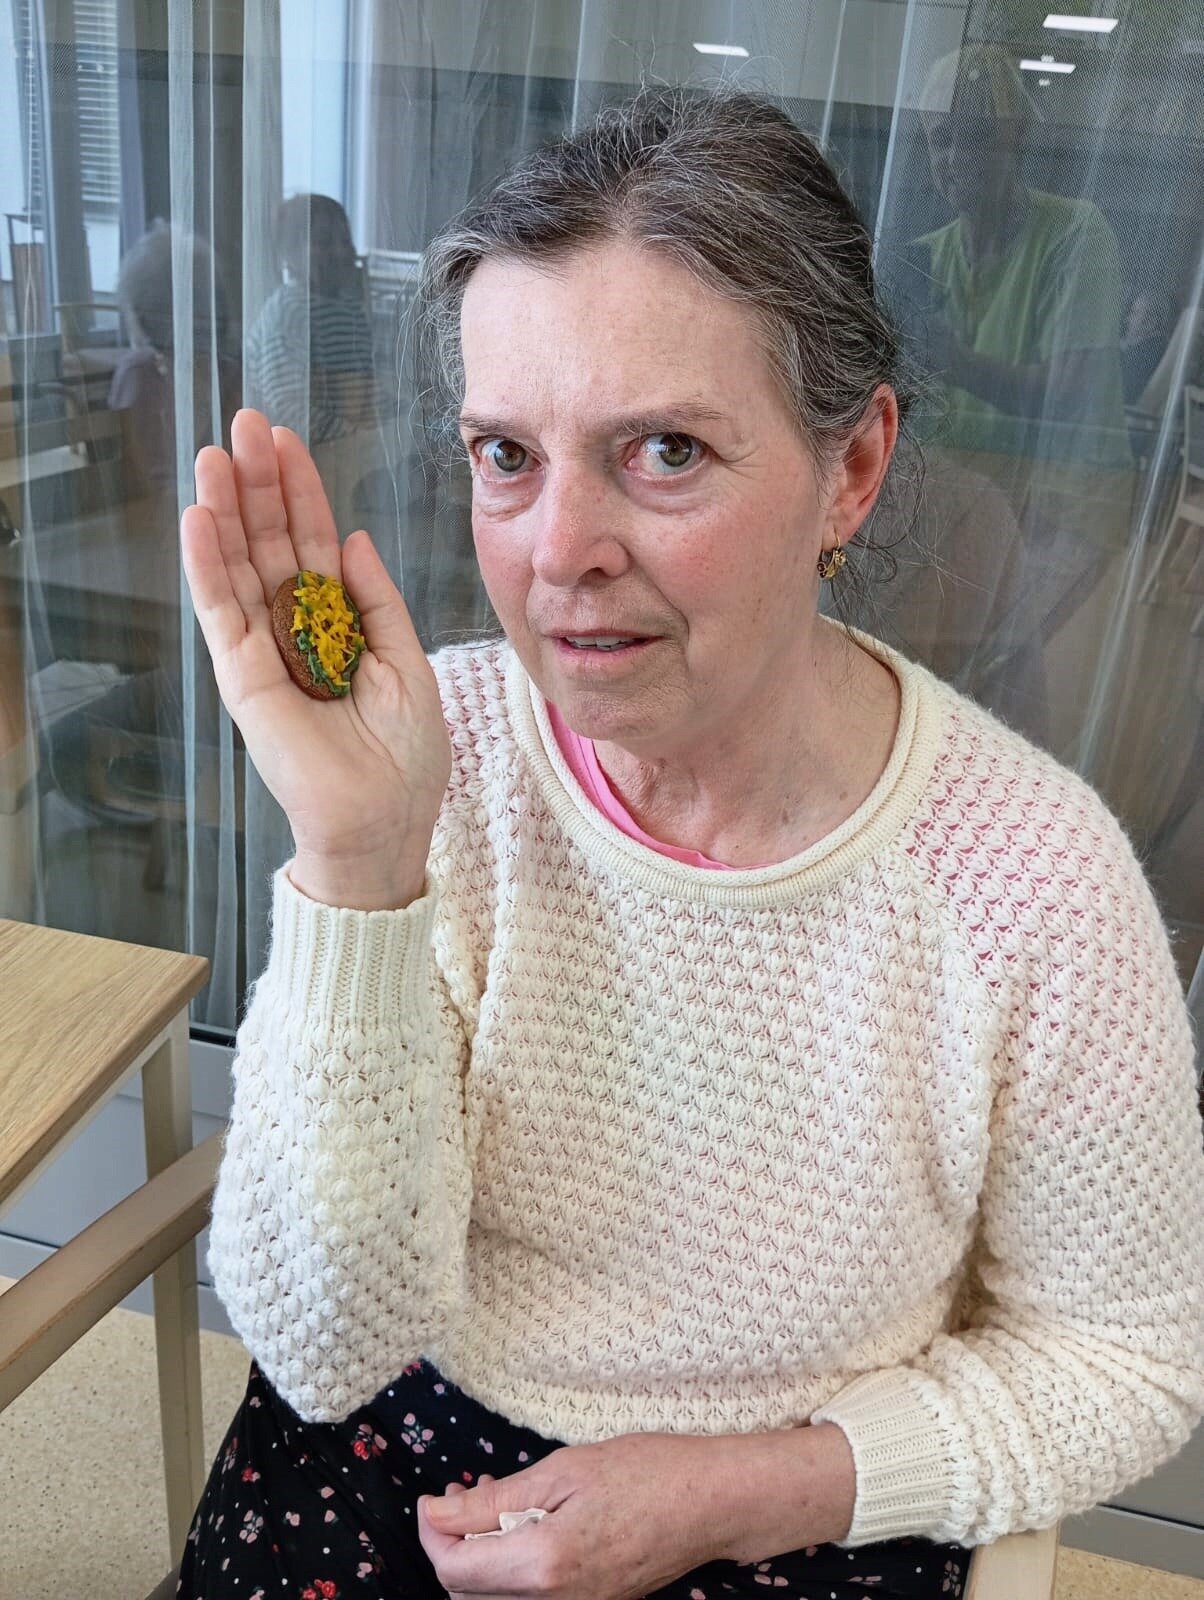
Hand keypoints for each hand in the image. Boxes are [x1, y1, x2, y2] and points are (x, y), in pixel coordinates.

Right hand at [180, 409, 451, 863]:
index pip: (313, 545)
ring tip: (214, 452)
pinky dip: (207, 566)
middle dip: (258, 484)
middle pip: (270, 544)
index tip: (290, 441)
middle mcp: (294, 631)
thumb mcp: (406, 662)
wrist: (385, 821)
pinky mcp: (243, 679)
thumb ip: (378, 601)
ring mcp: (264, 652)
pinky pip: (220, 614)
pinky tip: (198, 519)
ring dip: (225, 509)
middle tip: (246, 422)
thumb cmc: (405, 757)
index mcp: (336, 625)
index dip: (303, 494)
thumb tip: (355, 538)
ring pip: (239, 567)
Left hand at [416, 1434, 727, 1599]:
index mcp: (542, 1565)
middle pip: (469, 1592)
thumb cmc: (645, 1473)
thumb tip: (438, 1513)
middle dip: (453, 1544)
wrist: (712, 1503)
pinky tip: (525, 1524)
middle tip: (462, 1494)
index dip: (433, 1532)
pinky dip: (512, 1565)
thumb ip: (494, 1501)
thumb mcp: (563, 1471)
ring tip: (492, 1502)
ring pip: (497, 1598)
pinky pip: (530, 1597)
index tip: (433, 1498)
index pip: (455, 1568)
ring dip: (480, 1555)